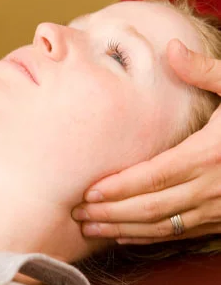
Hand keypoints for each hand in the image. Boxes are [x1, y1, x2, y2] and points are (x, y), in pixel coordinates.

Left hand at [72, 39, 220, 243]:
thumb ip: (205, 71)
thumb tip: (171, 47)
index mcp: (210, 153)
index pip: (154, 176)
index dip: (119, 186)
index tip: (88, 191)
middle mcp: (211, 186)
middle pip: (151, 206)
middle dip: (111, 212)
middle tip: (78, 213)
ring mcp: (217, 209)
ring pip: (163, 227)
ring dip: (123, 229)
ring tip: (91, 228)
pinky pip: (180, 234)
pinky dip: (149, 237)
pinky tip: (125, 236)